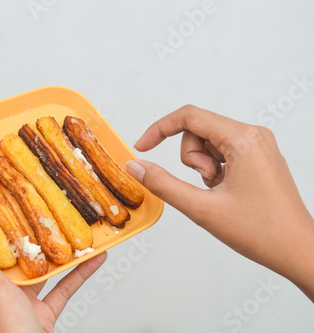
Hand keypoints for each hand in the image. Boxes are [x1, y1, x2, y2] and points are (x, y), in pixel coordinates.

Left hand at [0, 221, 106, 332]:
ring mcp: (22, 302)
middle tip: (35, 205)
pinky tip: (94, 259)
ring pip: (40, 269)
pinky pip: (63, 288)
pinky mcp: (43, 314)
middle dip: (23, 230)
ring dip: (55, 250)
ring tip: (69, 228)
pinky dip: (79, 274)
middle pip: (10, 253)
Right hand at [125, 105, 313, 300]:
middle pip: (198, 130)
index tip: (142, 147)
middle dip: (191, 158)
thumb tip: (136, 166)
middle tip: (207, 185)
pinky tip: (226, 191)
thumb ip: (162, 184)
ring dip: (203, 166)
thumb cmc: (262, 231)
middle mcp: (254, 135)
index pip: (189, 117)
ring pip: (208, 142)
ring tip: (218, 191)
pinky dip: (215, 170)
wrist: (297, 250)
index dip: (159, 129)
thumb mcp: (202, 208)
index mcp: (243, 140)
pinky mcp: (258, 156)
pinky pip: (222, 152)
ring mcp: (258, 145)